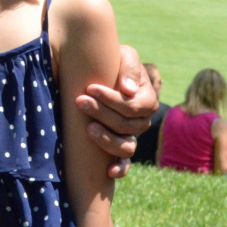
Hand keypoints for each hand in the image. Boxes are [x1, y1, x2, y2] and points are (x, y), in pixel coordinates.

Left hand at [75, 45, 157, 178]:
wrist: (99, 72)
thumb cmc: (113, 61)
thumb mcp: (124, 55)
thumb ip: (129, 67)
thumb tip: (128, 90)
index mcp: (147, 99)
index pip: (132, 106)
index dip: (112, 99)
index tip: (91, 88)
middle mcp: (142, 121)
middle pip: (126, 125)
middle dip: (102, 114)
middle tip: (80, 102)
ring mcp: (131, 136)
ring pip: (126, 146)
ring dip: (108, 140)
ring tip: (88, 129)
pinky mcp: (118, 147)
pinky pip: (125, 163)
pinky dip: (120, 168)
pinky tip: (109, 172)